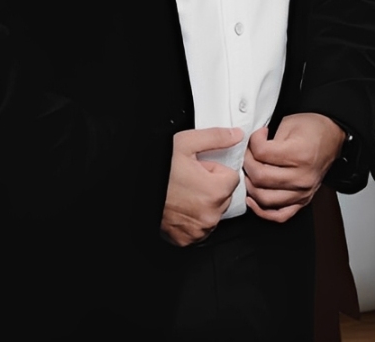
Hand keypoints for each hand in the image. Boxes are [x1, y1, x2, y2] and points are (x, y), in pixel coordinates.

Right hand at [160, 127, 242, 246]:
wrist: (138, 187)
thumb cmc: (159, 169)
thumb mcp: (186, 143)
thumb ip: (215, 138)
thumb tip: (236, 135)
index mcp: (215, 191)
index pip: (231, 177)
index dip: (214, 170)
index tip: (200, 169)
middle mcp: (210, 215)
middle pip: (224, 196)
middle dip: (211, 187)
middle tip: (190, 180)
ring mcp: (199, 230)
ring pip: (212, 212)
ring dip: (203, 203)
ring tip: (183, 193)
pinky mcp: (187, 240)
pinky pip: (199, 228)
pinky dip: (192, 218)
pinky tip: (180, 207)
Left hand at [243, 114, 344, 222]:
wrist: (331, 137)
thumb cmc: (312, 129)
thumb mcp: (288, 124)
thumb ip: (268, 139)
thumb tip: (249, 149)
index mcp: (300, 155)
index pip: (262, 154)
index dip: (252, 142)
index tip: (256, 136)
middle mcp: (303, 177)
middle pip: (260, 177)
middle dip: (247, 163)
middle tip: (248, 153)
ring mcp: (304, 192)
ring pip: (265, 198)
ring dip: (251, 185)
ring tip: (250, 171)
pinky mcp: (303, 201)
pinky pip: (280, 215)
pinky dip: (262, 211)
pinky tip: (253, 199)